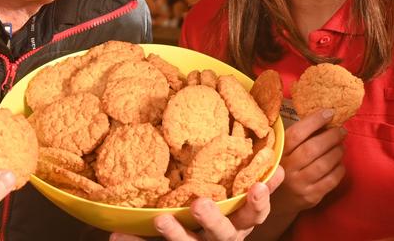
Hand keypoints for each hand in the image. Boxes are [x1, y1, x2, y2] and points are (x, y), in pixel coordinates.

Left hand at [110, 166, 283, 240]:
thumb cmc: (227, 219)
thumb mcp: (244, 205)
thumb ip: (256, 186)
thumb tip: (275, 161)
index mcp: (239, 225)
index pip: (254, 216)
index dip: (258, 203)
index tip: (257, 186)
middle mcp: (221, 240)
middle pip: (222, 236)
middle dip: (212, 220)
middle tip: (199, 204)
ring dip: (175, 235)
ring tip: (160, 219)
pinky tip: (117, 236)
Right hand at [276, 109, 345, 210]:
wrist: (276, 201)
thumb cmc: (283, 167)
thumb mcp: (282, 150)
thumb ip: (297, 137)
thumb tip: (324, 118)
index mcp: (279, 152)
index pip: (297, 133)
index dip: (315, 121)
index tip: (329, 113)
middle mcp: (287, 168)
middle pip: (313, 148)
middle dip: (331, 136)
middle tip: (342, 130)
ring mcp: (299, 184)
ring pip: (324, 164)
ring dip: (337, 152)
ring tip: (341, 146)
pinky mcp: (310, 197)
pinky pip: (331, 181)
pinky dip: (339, 169)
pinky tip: (339, 163)